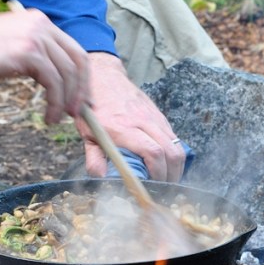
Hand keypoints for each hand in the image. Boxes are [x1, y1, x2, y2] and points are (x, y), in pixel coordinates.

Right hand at [0, 8, 90, 124]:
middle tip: (76, 113)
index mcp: (38, 20)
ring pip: (68, 73)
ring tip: (58, 118)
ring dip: (67, 101)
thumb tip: (52, 76)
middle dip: (80, 90)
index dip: (81, 77)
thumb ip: (31, 52)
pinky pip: (54, 82)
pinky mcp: (26, 53)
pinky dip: (55, 103)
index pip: (73, 49)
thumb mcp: (9, 45)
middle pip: (77, 60)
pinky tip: (47, 116)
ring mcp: (35, 36)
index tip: (78, 98)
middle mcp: (41, 24)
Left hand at [75, 52, 185, 182]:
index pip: (152, 152)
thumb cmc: (92, 107)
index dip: (158, 173)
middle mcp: (142, 121)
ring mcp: (153, 116)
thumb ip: (94, 157)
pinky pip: (173, 136)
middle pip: (171, 151)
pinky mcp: (158, 114)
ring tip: (168, 178)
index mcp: (123, 128)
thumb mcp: (86, 133)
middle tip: (165, 188)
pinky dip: (173, 152)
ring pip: (176, 144)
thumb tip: (100, 178)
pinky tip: (165, 162)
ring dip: (176, 165)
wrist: (102, 76)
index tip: (153, 186)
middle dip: (172, 175)